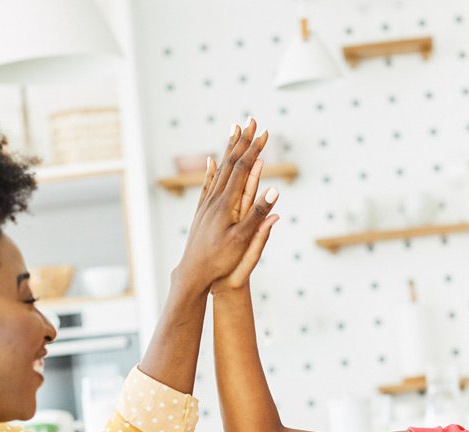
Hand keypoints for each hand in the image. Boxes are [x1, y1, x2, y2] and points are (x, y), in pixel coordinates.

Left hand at [173, 119, 279, 295]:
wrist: (193, 274)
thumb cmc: (220, 260)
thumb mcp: (243, 240)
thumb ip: (258, 214)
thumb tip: (274, 190)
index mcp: (226, 204)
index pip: (242, 168)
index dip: (254, 149)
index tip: (264, 132)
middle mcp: (214, 199)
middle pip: (230, 163)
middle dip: (242, 141)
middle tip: (251, 121)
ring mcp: (207, 205)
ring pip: (219, 170)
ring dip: (229, 149)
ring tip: (234, 132)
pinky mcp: (202, 212)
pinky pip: (209, 184)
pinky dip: (214, 169)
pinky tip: (213, 161)